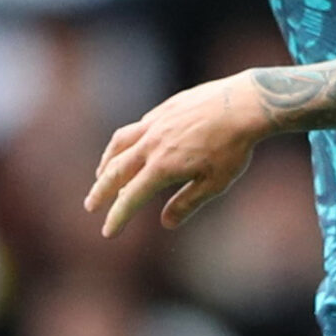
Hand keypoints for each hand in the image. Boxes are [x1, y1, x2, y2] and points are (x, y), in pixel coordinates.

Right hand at [86, 75, 268, 234]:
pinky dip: (124, 143)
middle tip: (91, 206)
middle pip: (115, 171)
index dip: (117, 217)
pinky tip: (129, 147)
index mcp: (162, 167)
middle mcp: (152, 144)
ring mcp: (155, 124)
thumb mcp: (214, 183)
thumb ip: (187, 203)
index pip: (130, 198)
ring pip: (119, 144)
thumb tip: (166, 223)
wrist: (244, 104)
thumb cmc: (233, 147)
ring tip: (101, 175)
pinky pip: (135, 128)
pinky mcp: (163, 110)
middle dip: (101, 191)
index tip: (108, 232)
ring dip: (106, 163)